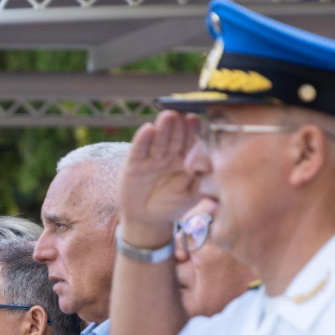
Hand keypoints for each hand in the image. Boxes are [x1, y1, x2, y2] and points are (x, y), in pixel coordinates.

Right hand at [120, 111, 200, 245]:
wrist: (148, 220)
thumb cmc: (172, 206)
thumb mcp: (190, 195)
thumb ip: (197, 180)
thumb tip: (201, 164)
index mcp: (184, 160)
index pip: (189, 142)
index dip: (192, 130)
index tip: (195, 120)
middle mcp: (168, 155)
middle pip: (174, 137)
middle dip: (177, 126)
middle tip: (180, 114)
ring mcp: (150, 159)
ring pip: (158, 140)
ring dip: (162, 128)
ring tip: (167, 116)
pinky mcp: (133, 164)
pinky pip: (139, 150)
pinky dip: (142, 140)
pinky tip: (147, 129)